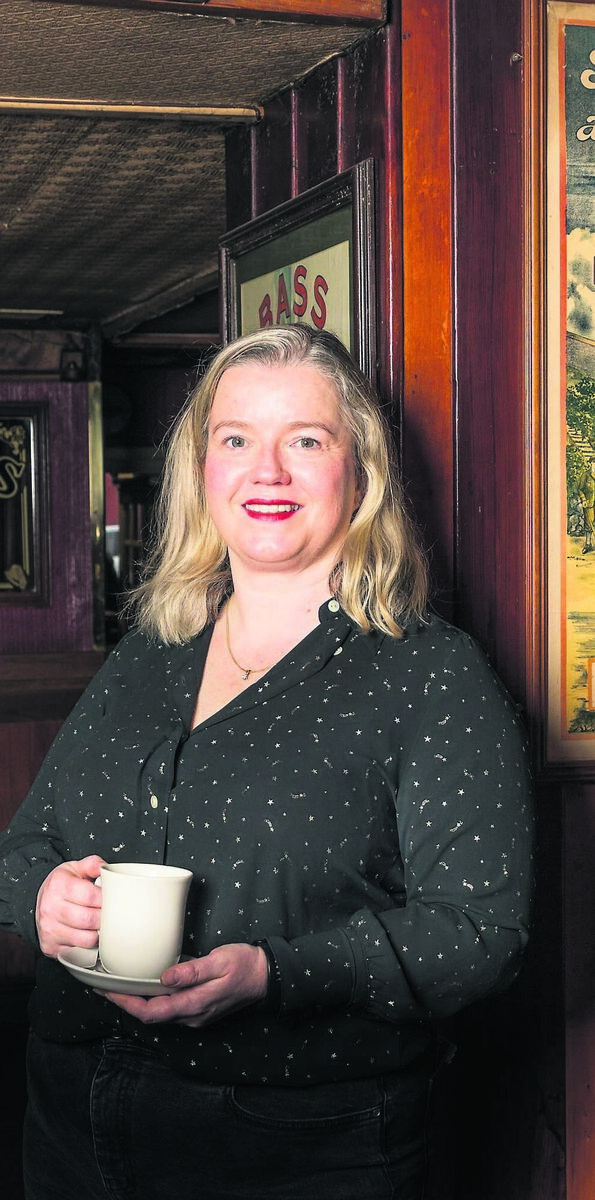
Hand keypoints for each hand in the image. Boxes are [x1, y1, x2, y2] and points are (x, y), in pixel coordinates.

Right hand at [35, 855, 104, 958]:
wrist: (41, 901)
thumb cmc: (62, 885)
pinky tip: (88, 935)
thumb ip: (92, 864)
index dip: (106, 899)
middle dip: (105, 918)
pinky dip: (87, 946)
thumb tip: (104, 868)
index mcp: (58, 885)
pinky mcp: (50, 946)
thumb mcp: (75, 868)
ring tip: (100, 925)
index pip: (90, 896)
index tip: (112, 899)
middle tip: (110, 914)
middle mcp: (50, 907)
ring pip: (85, 939)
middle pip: (88, 919)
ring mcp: (49, 929)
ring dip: (98, 934)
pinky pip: (77, 951)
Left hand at [101, 942, 267, 1027]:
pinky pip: (167, 1007)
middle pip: (149, 1015)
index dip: (125, 1003)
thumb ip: (192, 972)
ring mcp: (194, 1015)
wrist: (265, 976)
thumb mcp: (219, 962)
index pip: (150, 1012)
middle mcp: (190, 1016)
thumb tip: (165, 977)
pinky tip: (144, 984)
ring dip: (136, 1001)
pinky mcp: (197, 1008)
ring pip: (157, 1012)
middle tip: (102, 986)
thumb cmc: (244, 965)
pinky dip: (150, 998)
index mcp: (194, 1006)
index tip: (107, 991)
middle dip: (124, 1002)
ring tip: (117, 984)